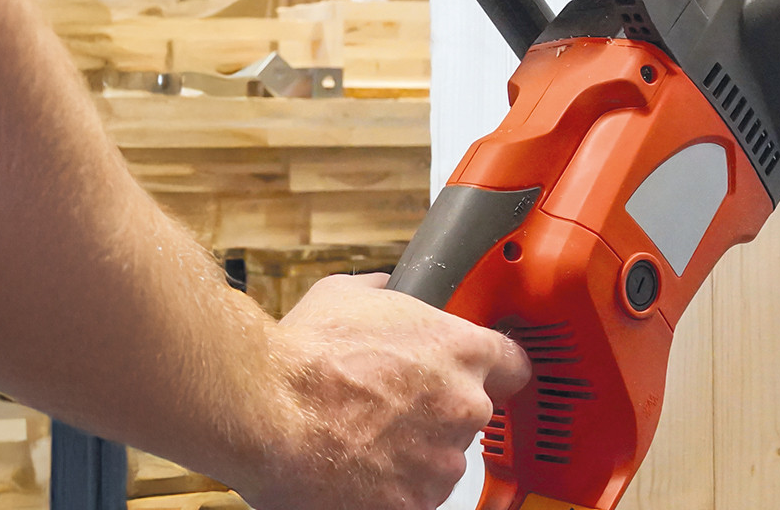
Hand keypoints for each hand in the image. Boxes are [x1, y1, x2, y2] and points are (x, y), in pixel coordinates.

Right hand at [241, 273, 530, 509]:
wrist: (263, 410)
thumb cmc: (303, 355)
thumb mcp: (348, 296)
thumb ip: (386, 295)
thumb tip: (388, 291)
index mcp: (462, 350)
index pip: (515, 366)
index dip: (494, 372)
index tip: (475, 379)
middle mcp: (464, 405)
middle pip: (471, 415)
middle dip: (438, 414)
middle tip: (389, 411)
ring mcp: (442, 460)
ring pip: (441, 461)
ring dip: (413, 455)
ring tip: (361, 441)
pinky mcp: (414, 504)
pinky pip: (413, 498)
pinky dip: (390, 490)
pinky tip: (355, 471)